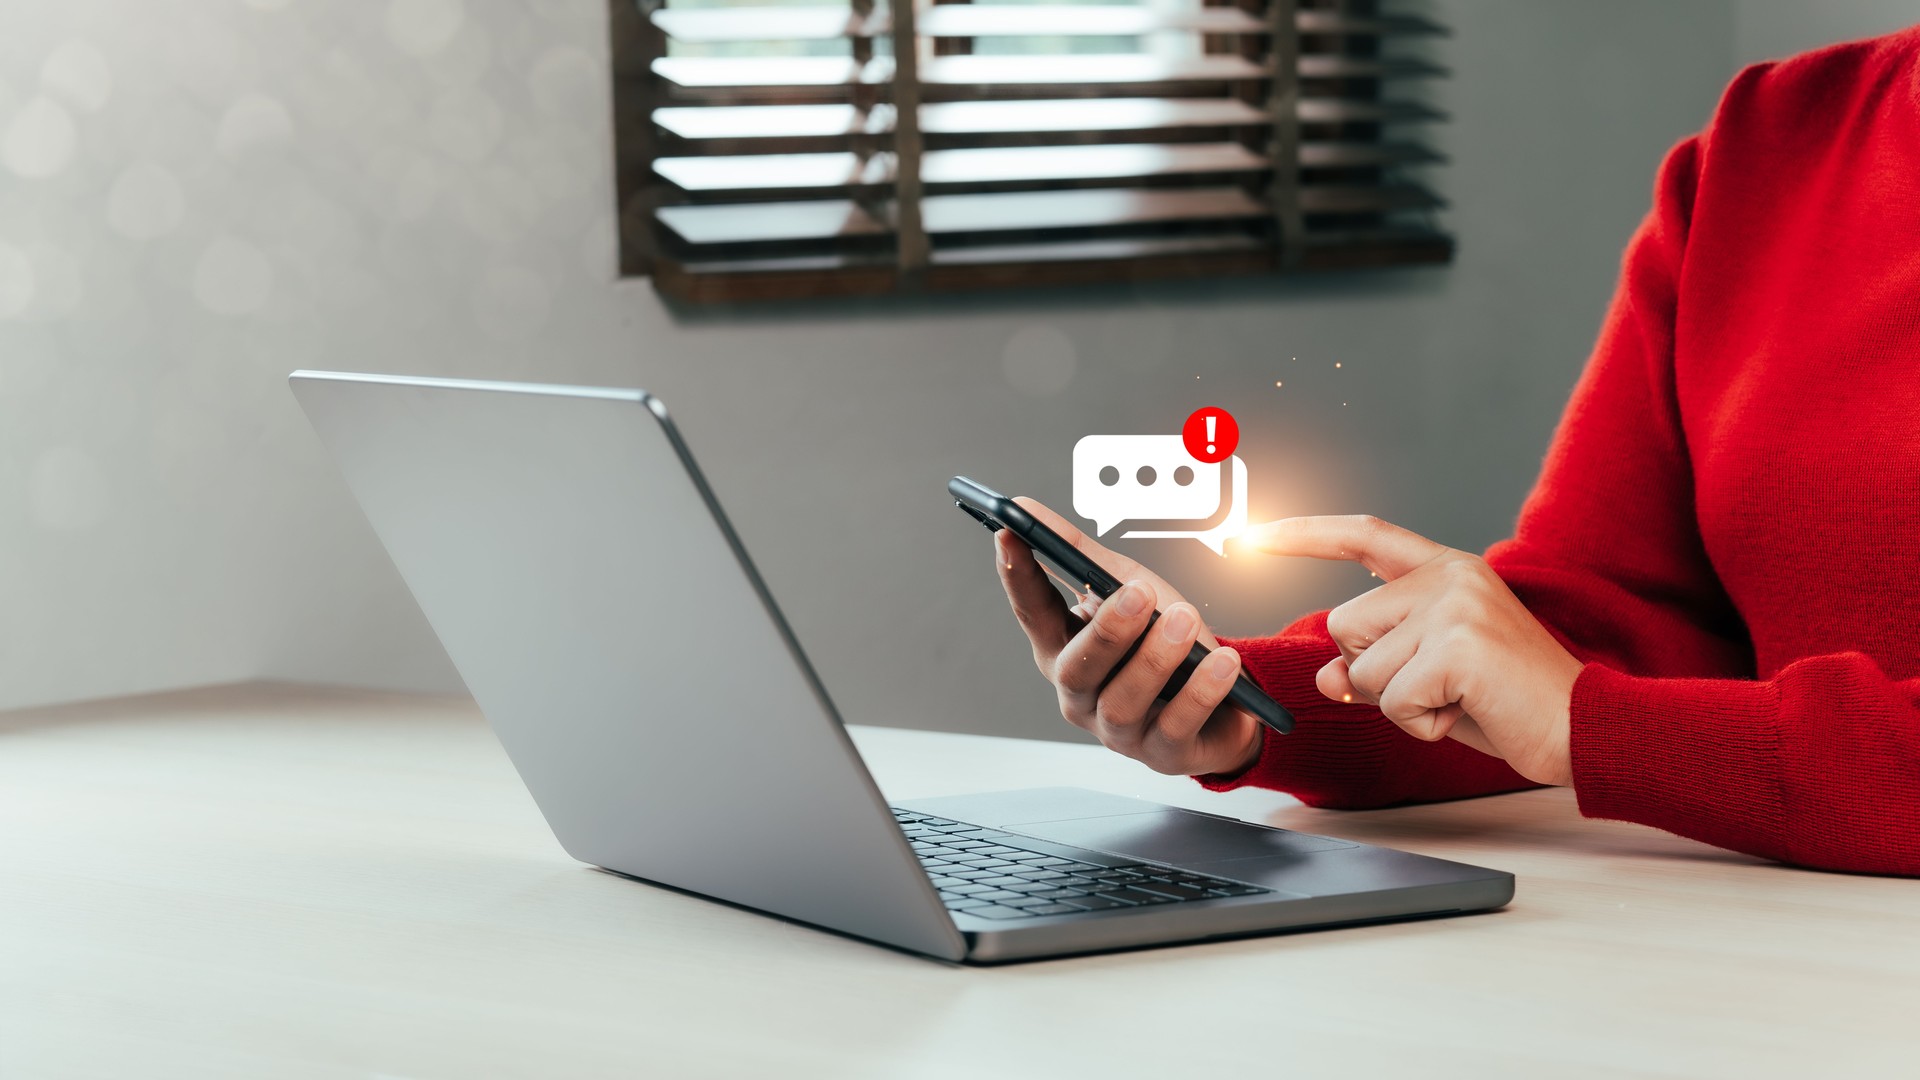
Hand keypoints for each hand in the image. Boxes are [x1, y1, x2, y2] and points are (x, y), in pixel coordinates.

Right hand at [994, 498, 1263, 776]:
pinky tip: (1221, 663)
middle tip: (1137, 592)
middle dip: (1105, 630)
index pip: (1031, 613)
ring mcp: (1120, 730)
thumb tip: (1028, 509)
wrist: (1223, 702)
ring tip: (1182, 620)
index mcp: (1063, 652)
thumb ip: (1080, 555)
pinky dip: (1200, 692)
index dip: (1017, 576)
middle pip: (1075, 668)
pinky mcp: (1164, 753)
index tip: (1010, 534)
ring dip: (1154, 658)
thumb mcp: (1127, 590)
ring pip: (1122, 701)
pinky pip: (1176, 726)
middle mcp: (1081, 696)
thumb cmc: (1165, 643)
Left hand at [1241, 516, 1582, 785]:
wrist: (1584, 727)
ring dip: (1398, 703)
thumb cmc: (1508, 701)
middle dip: (1373, 671)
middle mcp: (1449, 575)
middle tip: (1439, 684)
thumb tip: (1327, 673)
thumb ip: (1376, 664)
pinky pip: (1393, 699)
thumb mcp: (1429, 677)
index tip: (1253, 534)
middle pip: (1345, 625)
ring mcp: (1455, 606)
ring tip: (1457, 698)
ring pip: (1363, 667)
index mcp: (1446, 569)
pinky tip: (1465, 712)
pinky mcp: (1460, 645)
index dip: (1305, 534)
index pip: (1363, 536)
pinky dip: (1420, 722)